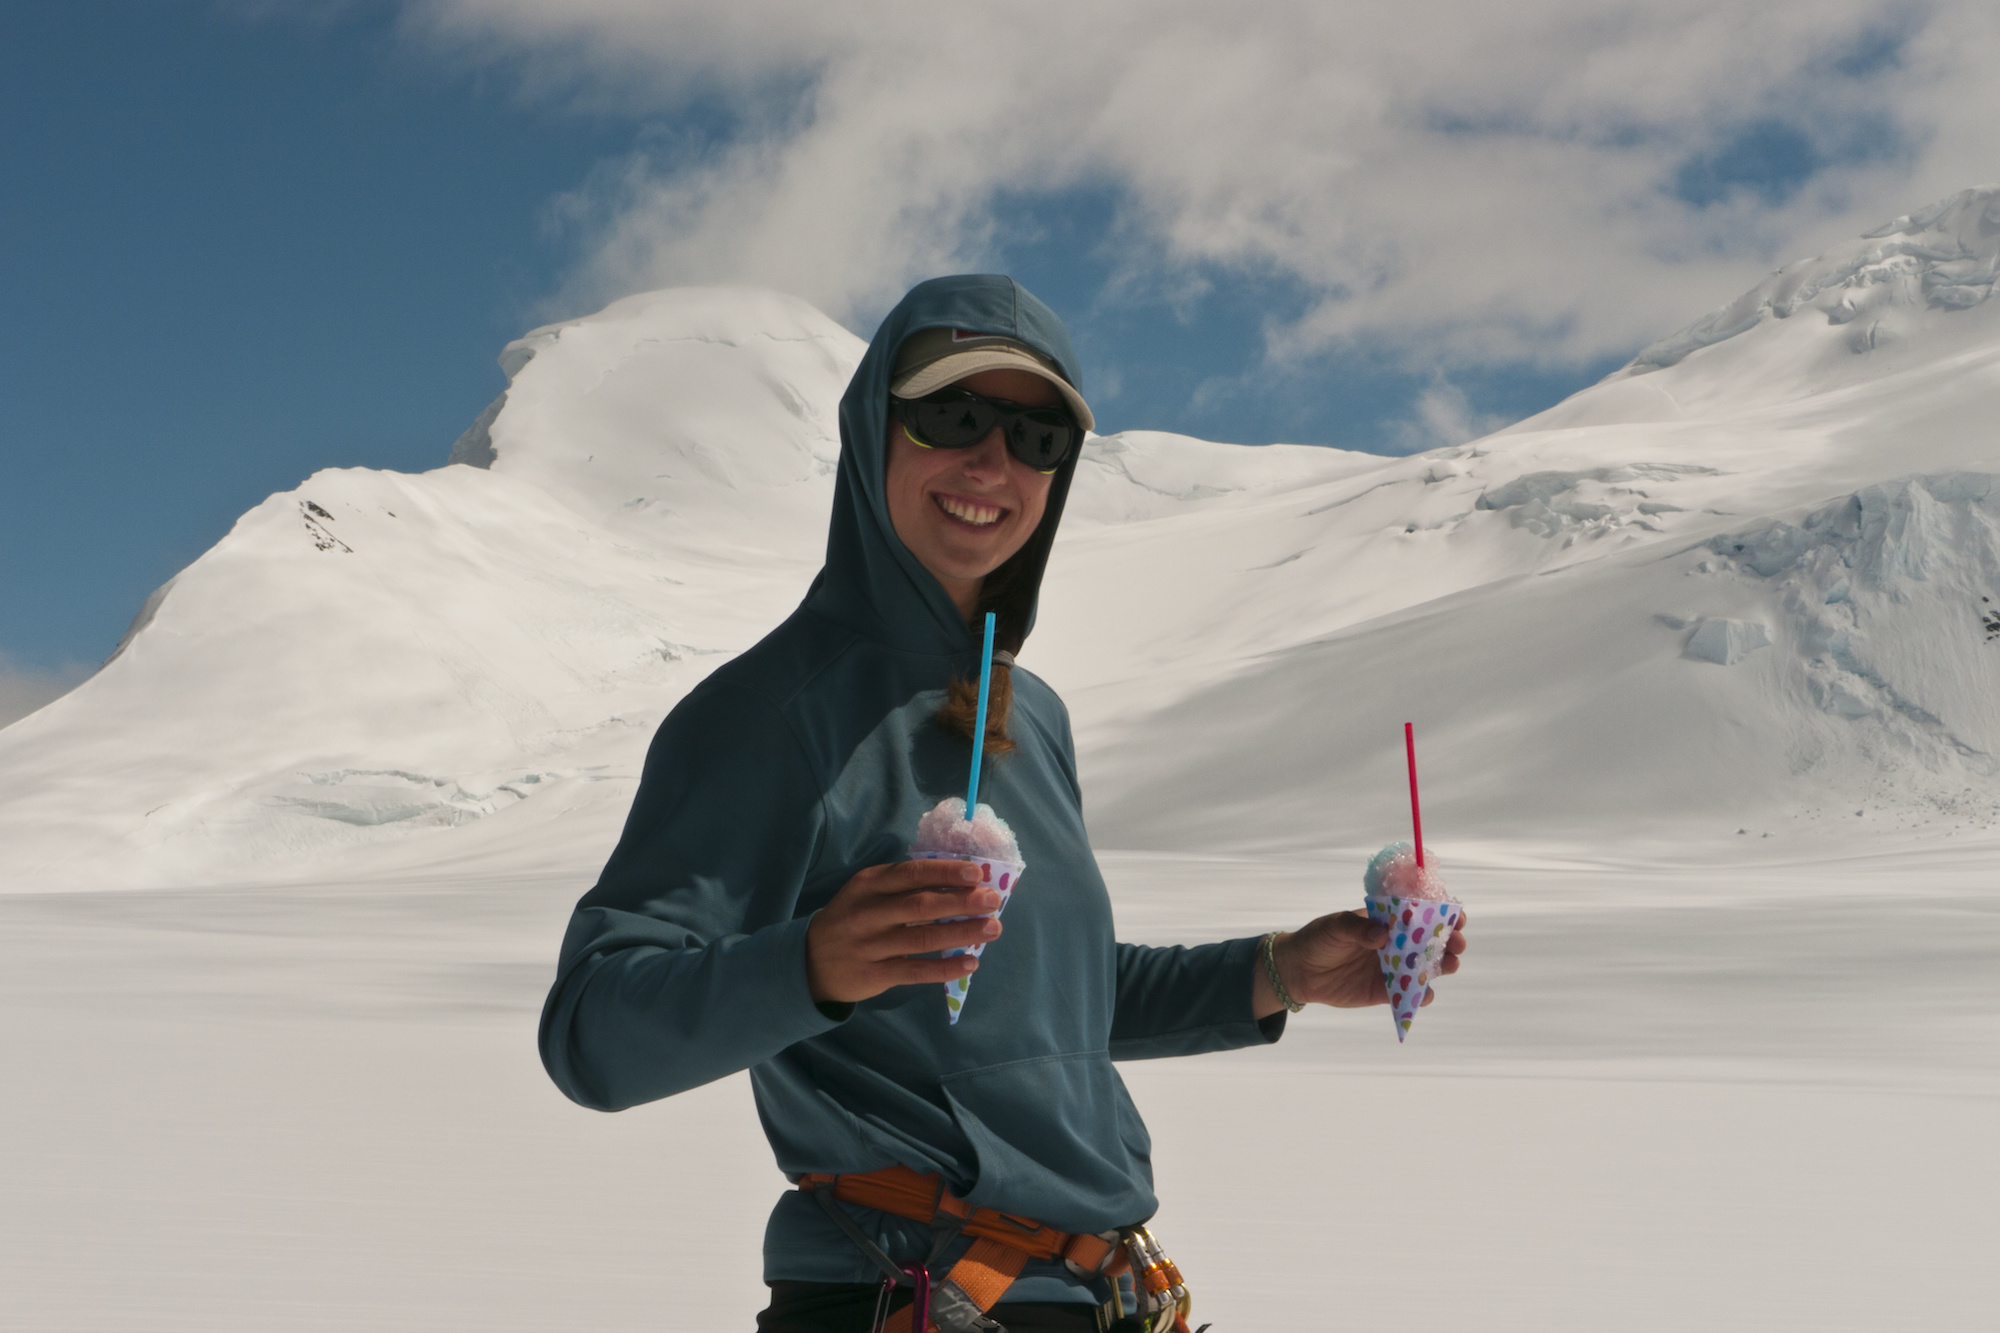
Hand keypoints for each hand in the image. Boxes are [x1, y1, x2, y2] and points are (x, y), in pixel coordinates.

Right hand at [805, 859, 1004, 1003]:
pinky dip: (945, 968)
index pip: (912, 873)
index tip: (977, 874)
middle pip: (921, 905)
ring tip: (992, 929)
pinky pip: (915, 971)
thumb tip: (959, 884)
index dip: (946, 873)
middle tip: (993, 901)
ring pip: (923, 938)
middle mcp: (868, 912)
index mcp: (869, 884)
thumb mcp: (867, 893)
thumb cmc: (852, 919)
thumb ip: (903, 886)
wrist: (811, 961)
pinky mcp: (875, 974)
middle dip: (962, 902)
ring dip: (961, 933)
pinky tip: (970, 963)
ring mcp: (870, 945)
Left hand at [1252, 908, 1468, 1017]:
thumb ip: (1357, 928)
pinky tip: (1425, 993)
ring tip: (1449, 965)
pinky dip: (1421, 995)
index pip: (1422, 914)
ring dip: (1443, 966)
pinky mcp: (1386, 992)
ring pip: (1428, 968)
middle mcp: (1398, 944)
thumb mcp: (1335, 926)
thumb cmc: (1319, 939)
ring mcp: (1395, 968)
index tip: (1456, 915)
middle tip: (1456, 943)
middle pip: (1433, 941)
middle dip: (1450, 941)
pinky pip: (1410, 994)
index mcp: (1389, 921)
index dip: (1443, 913)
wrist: (1299, 970)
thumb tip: (1381, 934)